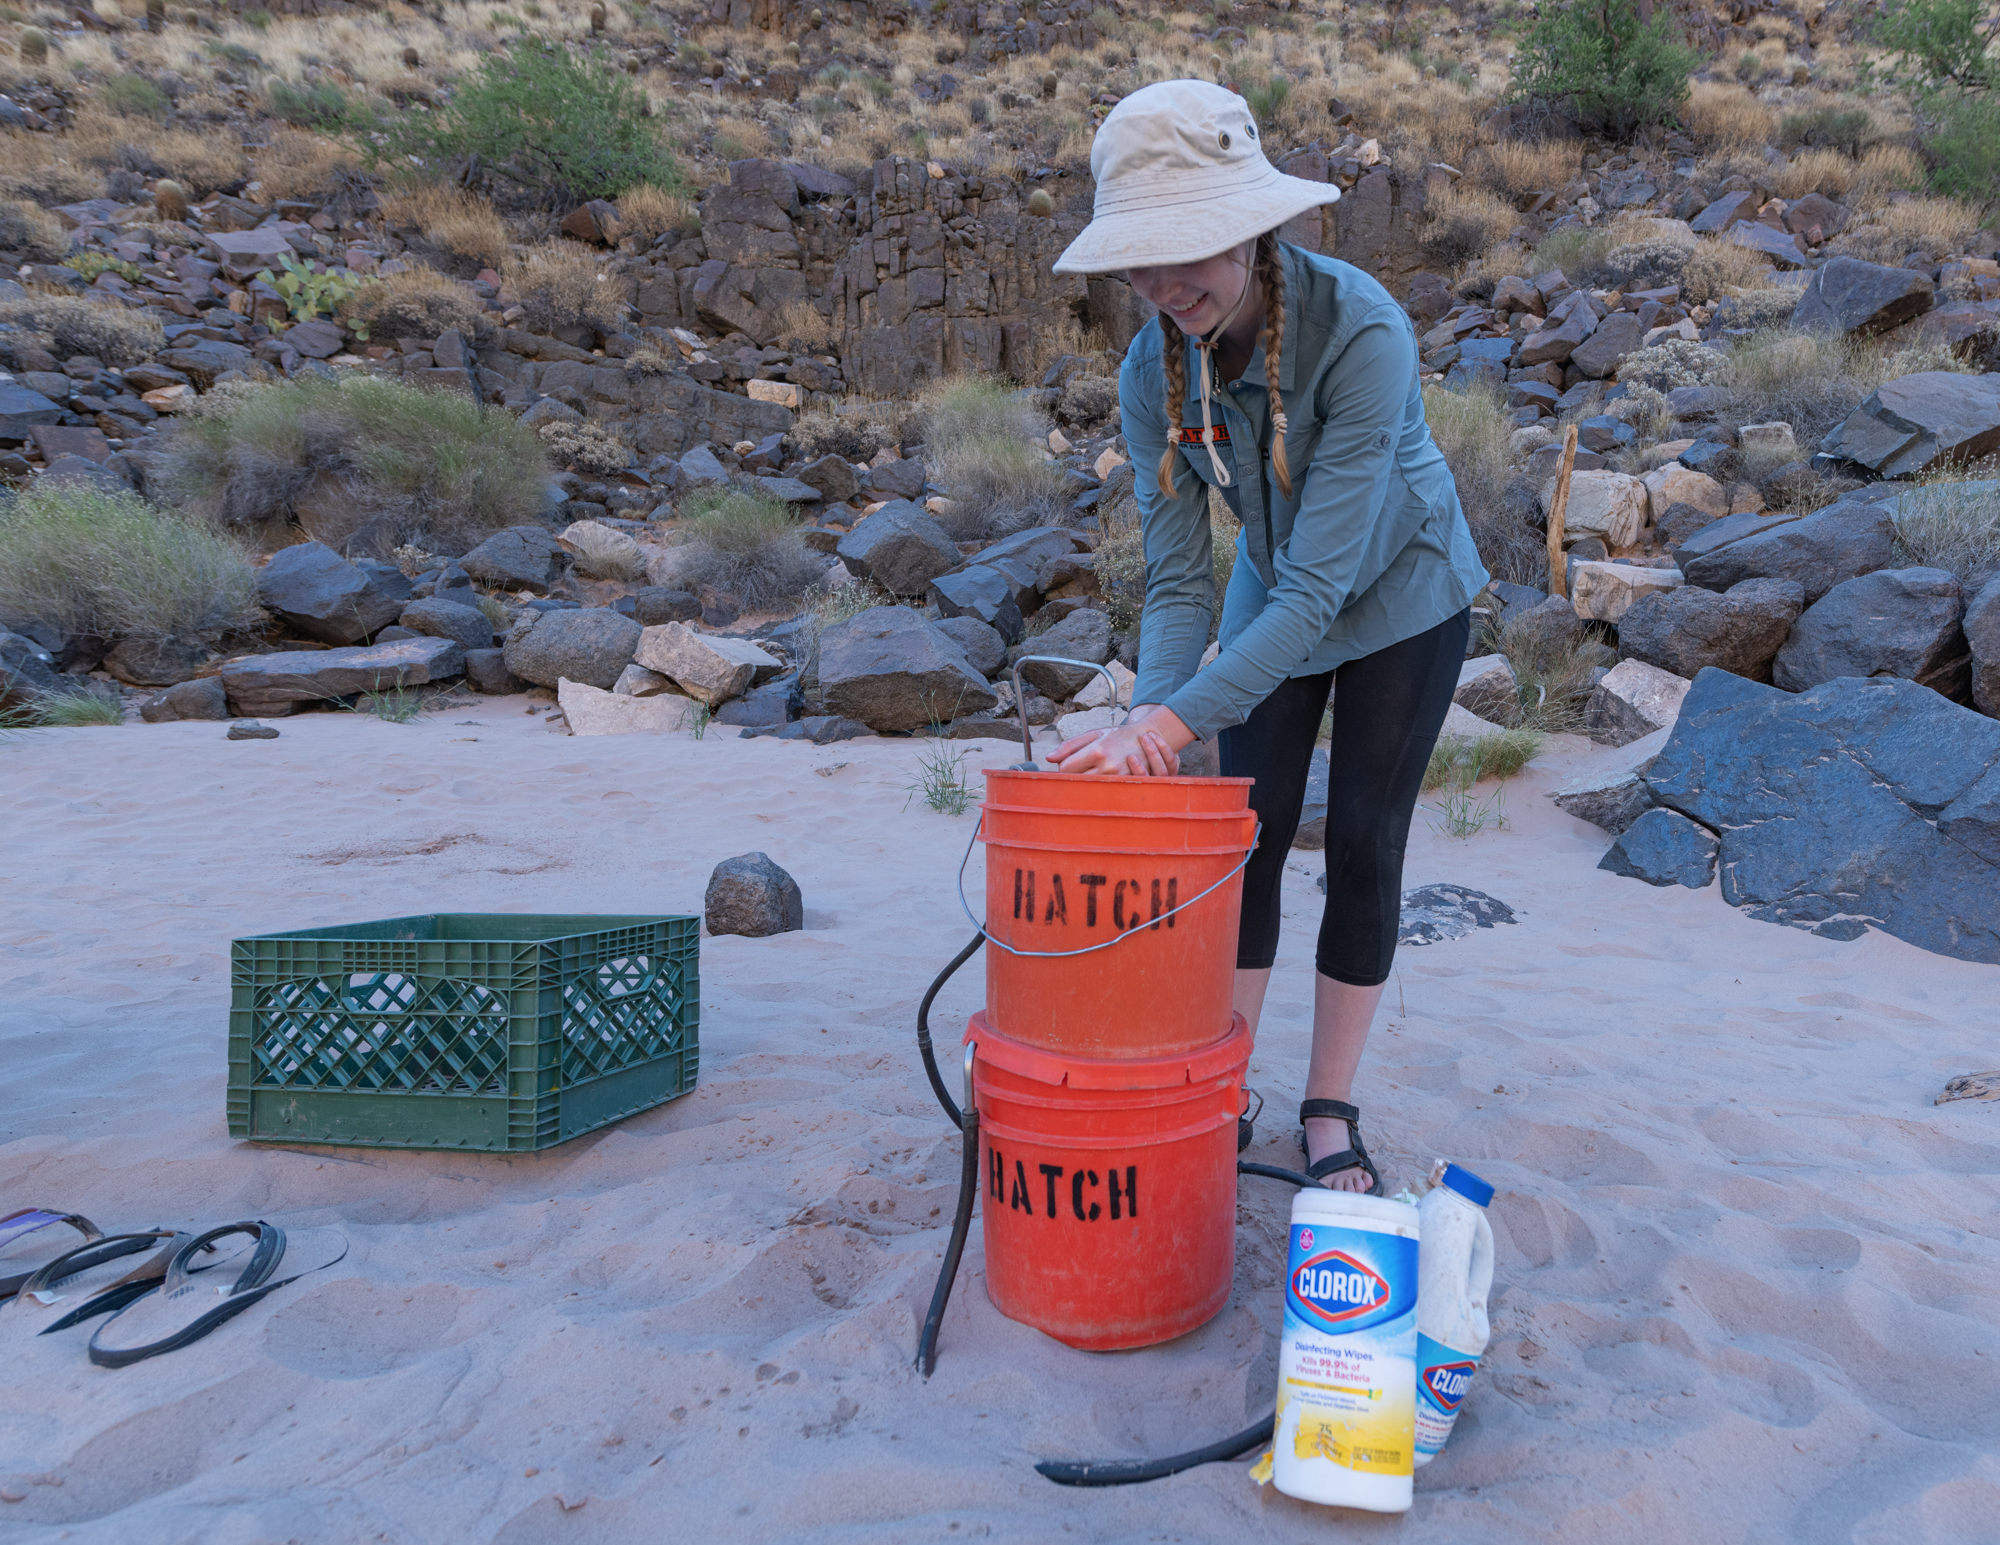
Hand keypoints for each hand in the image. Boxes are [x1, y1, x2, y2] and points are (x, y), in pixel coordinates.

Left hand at [1052, 705, 1194, 775]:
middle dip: (1072, 776)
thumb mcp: (1093, 734)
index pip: (1066, 768)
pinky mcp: (1125, 784)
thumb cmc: (1117, 736)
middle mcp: (1107, 766)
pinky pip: (1103, 792)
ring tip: (1091, 773)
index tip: (1069, 764)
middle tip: (1079, 769)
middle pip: (1075, 781)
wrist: (1147, 739)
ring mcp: (1117, 778)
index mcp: (1096, 751)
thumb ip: (1070, 746)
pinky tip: (1101, 781)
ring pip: (1088, 788)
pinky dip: (1098, 789)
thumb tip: (1049, 758)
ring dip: (1085, 783)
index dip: (1063, 767)